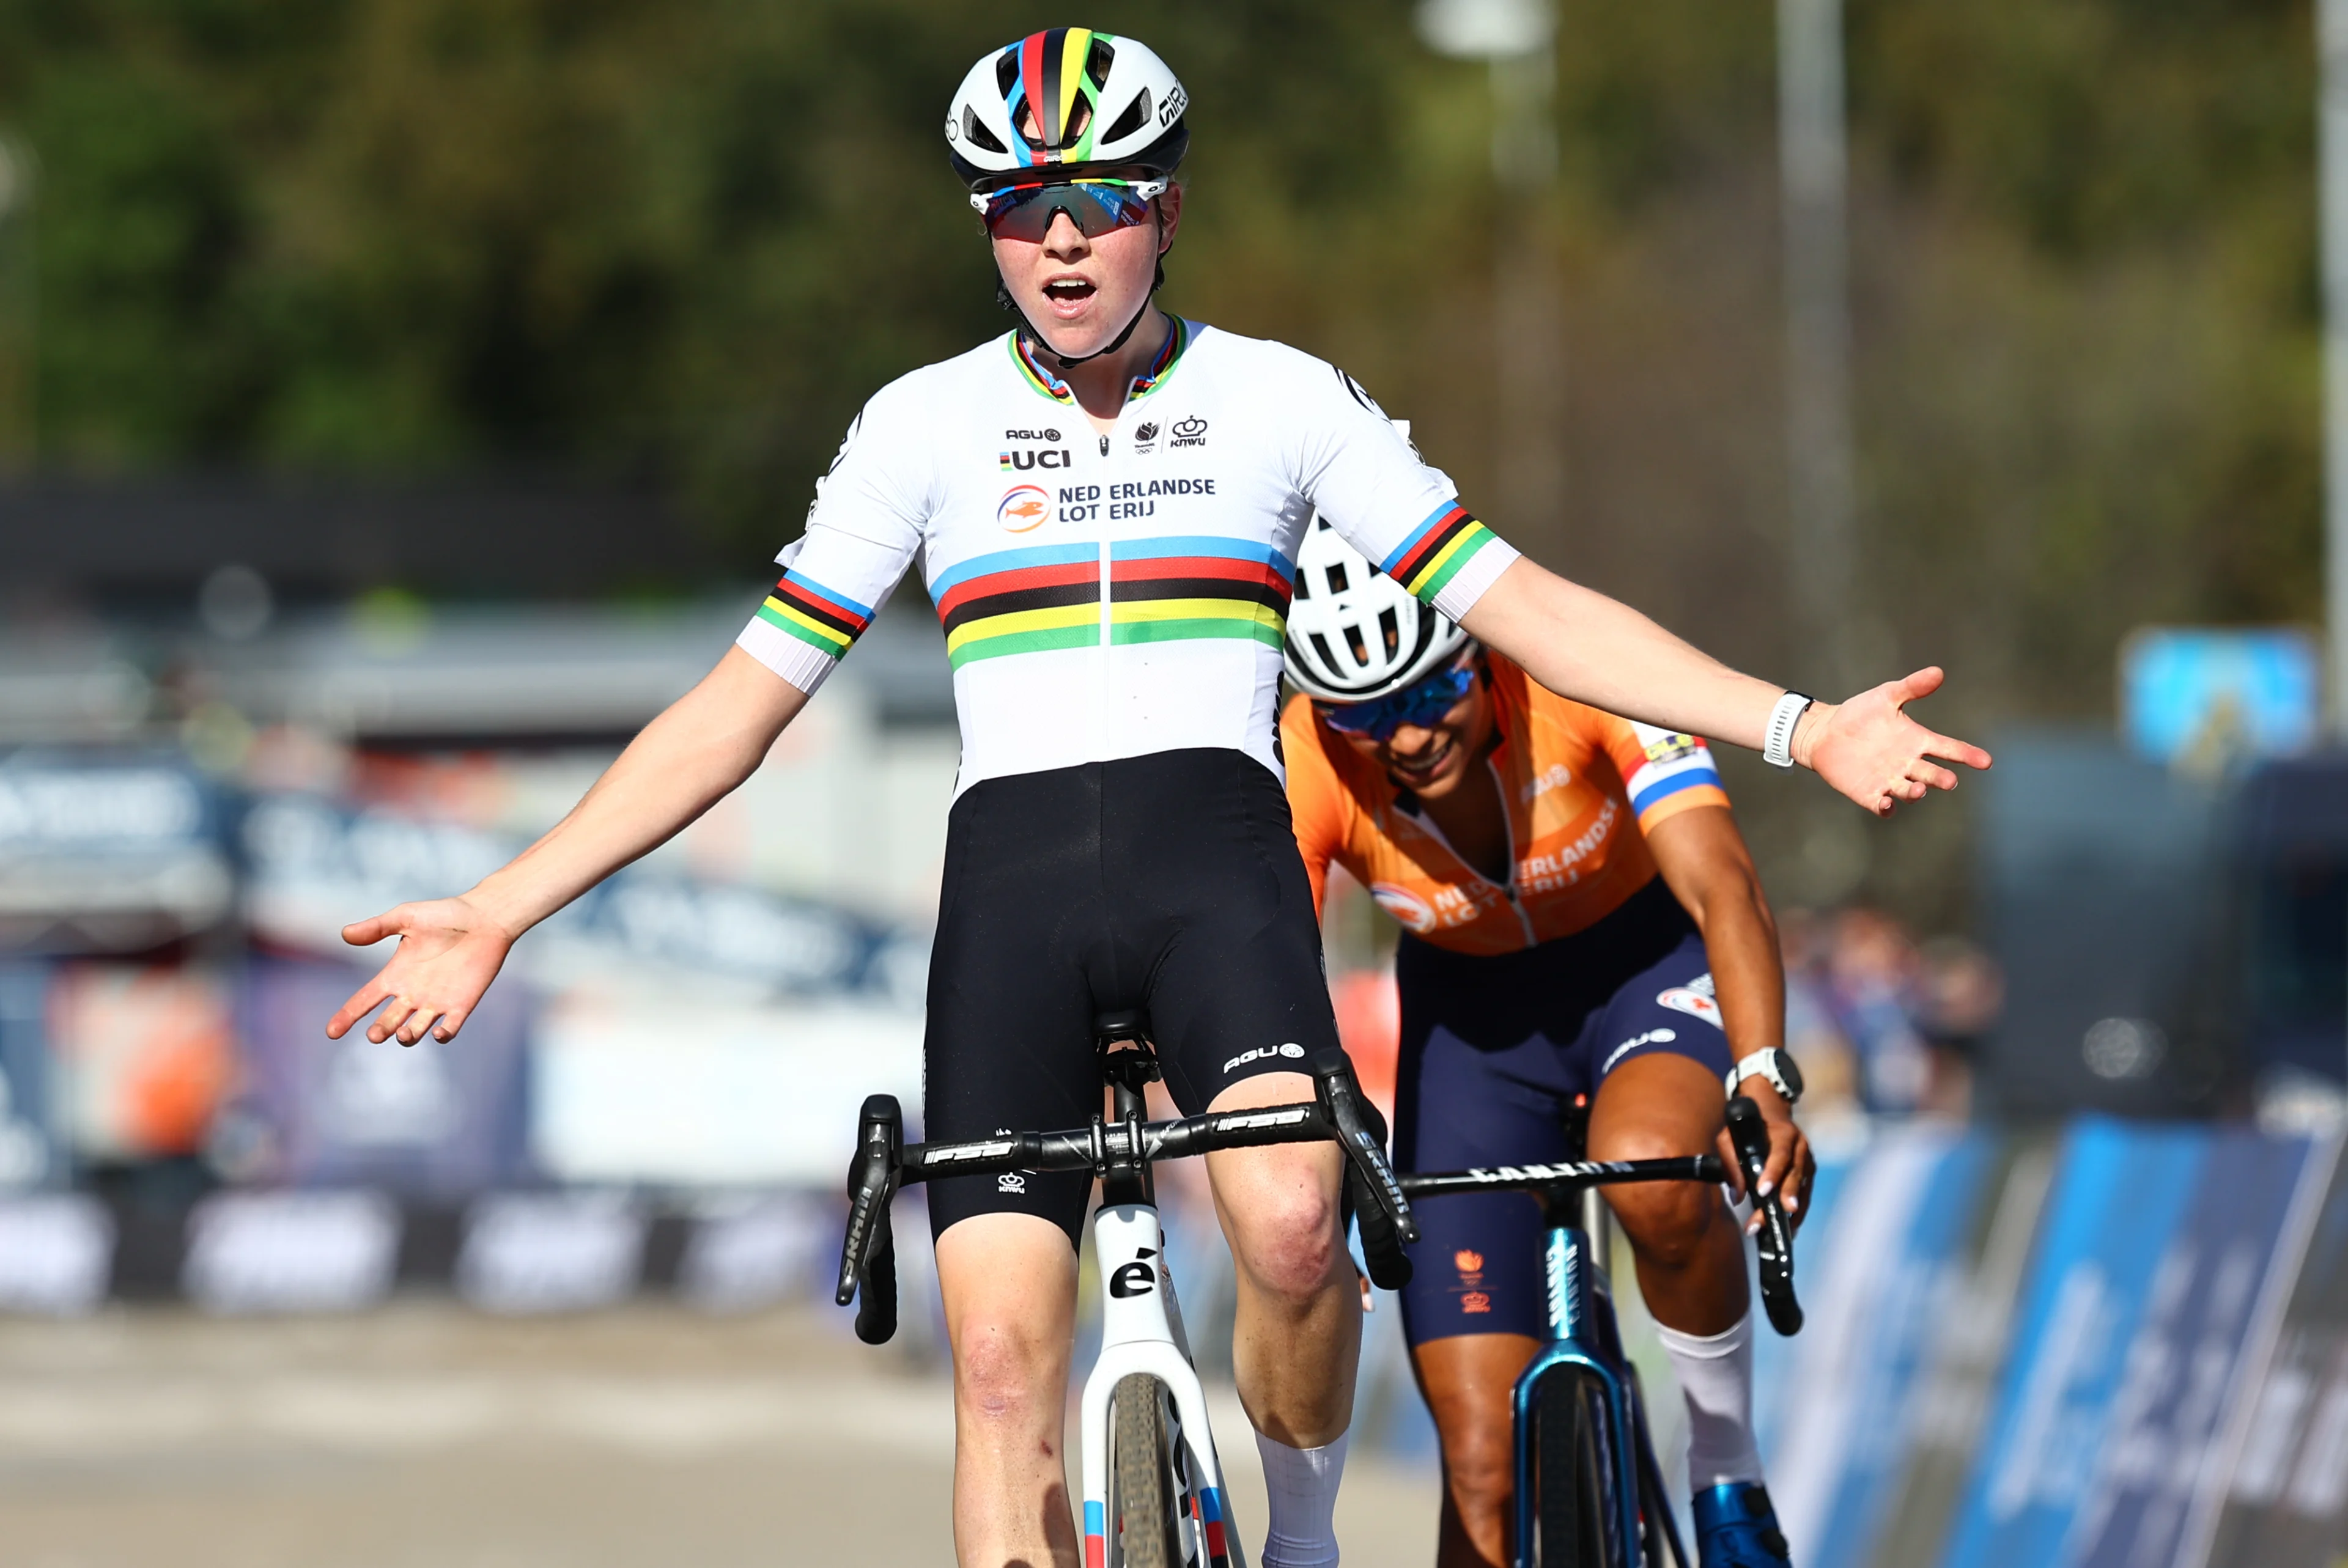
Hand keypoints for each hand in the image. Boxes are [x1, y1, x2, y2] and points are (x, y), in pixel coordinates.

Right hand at [325, 896, 517, 1045]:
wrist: (485, 918)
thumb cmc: (445, 915)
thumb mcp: (405, 917)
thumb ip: (377, 927)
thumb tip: (345, 933)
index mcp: (395, 975)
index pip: (365, 1000)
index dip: (347, 1015)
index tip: (331, 1032)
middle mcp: (412, 993)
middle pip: (388, 1020)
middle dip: (380, 1030)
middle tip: (375, 1034)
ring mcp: (437, 1001)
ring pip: (415, 1030)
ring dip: (407, 1036)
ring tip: (402, 1034)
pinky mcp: (461, 1004)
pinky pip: (450, 1027)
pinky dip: (444, 1035)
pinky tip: (439, 1033)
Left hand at [1716, 1081, 1814, 1235]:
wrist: (1770, 1110)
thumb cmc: (1747, 1126)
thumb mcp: (1730, 1136)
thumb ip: (1730, 1162)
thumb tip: (1736, 1197)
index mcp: (1784, 1133)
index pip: (1781, 1154)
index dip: (1773, 1173)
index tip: (1762, 1191)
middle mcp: (1801, 1147)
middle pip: (1795, 1175)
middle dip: (1786, 1197)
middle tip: (1780, 1214)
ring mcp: (1808, 1161)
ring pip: (1803, 1189)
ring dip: (1792, 1212)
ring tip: (1783, 1232)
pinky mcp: (1809, 1173)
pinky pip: (1805, 1195)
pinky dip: (1798, 1212)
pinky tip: (1789, 1228)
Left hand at [1795, 667, 1991, 816]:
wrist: (1825, 732)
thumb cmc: (1860, 714)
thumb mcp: (1886, 696)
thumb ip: (1912, 687)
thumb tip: (1938, 672)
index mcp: (1917, 741)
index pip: (1949, 749)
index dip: (1968, 755)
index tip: (1986, 761)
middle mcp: (1908, 764)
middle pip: (1932, 775)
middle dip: (1941, 779)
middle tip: (1949, 781)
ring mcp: (1889, 780)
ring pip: (1910, 792)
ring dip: (1915, 793)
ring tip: (1918, 789)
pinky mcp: (1868, 793)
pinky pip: (1881, 805)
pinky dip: (1885, 807)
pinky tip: (1886, 804)